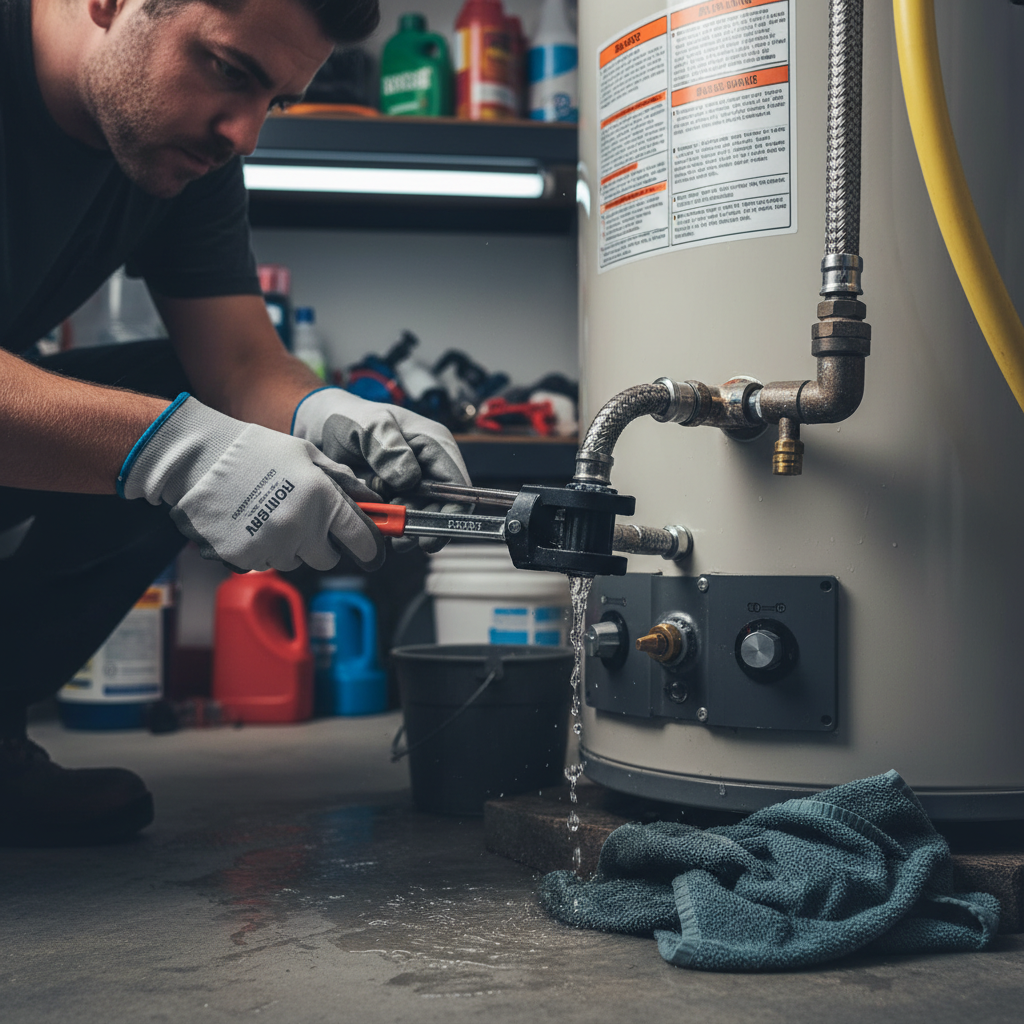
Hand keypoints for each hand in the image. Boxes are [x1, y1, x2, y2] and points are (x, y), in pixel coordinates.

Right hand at [120, 395, 384, 571]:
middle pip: (327, 558)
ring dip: (291, 546)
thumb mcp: (307, 454)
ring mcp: (270, 545)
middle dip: (323, 544)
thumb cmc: (254, 451)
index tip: (371, 549)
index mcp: (322, 499)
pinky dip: (263, 550)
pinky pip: (265, 564)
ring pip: (295, 561)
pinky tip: (251, 524)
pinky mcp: (244, 558)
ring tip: (271, 515)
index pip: (361, 539)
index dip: (370, 547)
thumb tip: (371, 499)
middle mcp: (300, 527)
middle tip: (306, 520)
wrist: (198, 460)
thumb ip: (342, 480)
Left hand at [292, 387, 471, 552]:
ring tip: (385, 530)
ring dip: (405, 528)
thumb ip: (388, 448)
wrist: (320, 428)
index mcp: (434, 444)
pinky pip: (399, 520)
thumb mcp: (368, 424)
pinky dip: (388, 526)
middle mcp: (428, 466)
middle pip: (443, 506)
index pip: (457, 484)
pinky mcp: (394, 498)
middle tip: (401, 538)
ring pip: (421, 517)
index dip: (452, 512)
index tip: (431, 533)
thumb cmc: (348, 418)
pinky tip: (374, 525)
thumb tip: (409, 478)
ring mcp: (411, 485)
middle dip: (424, 525)